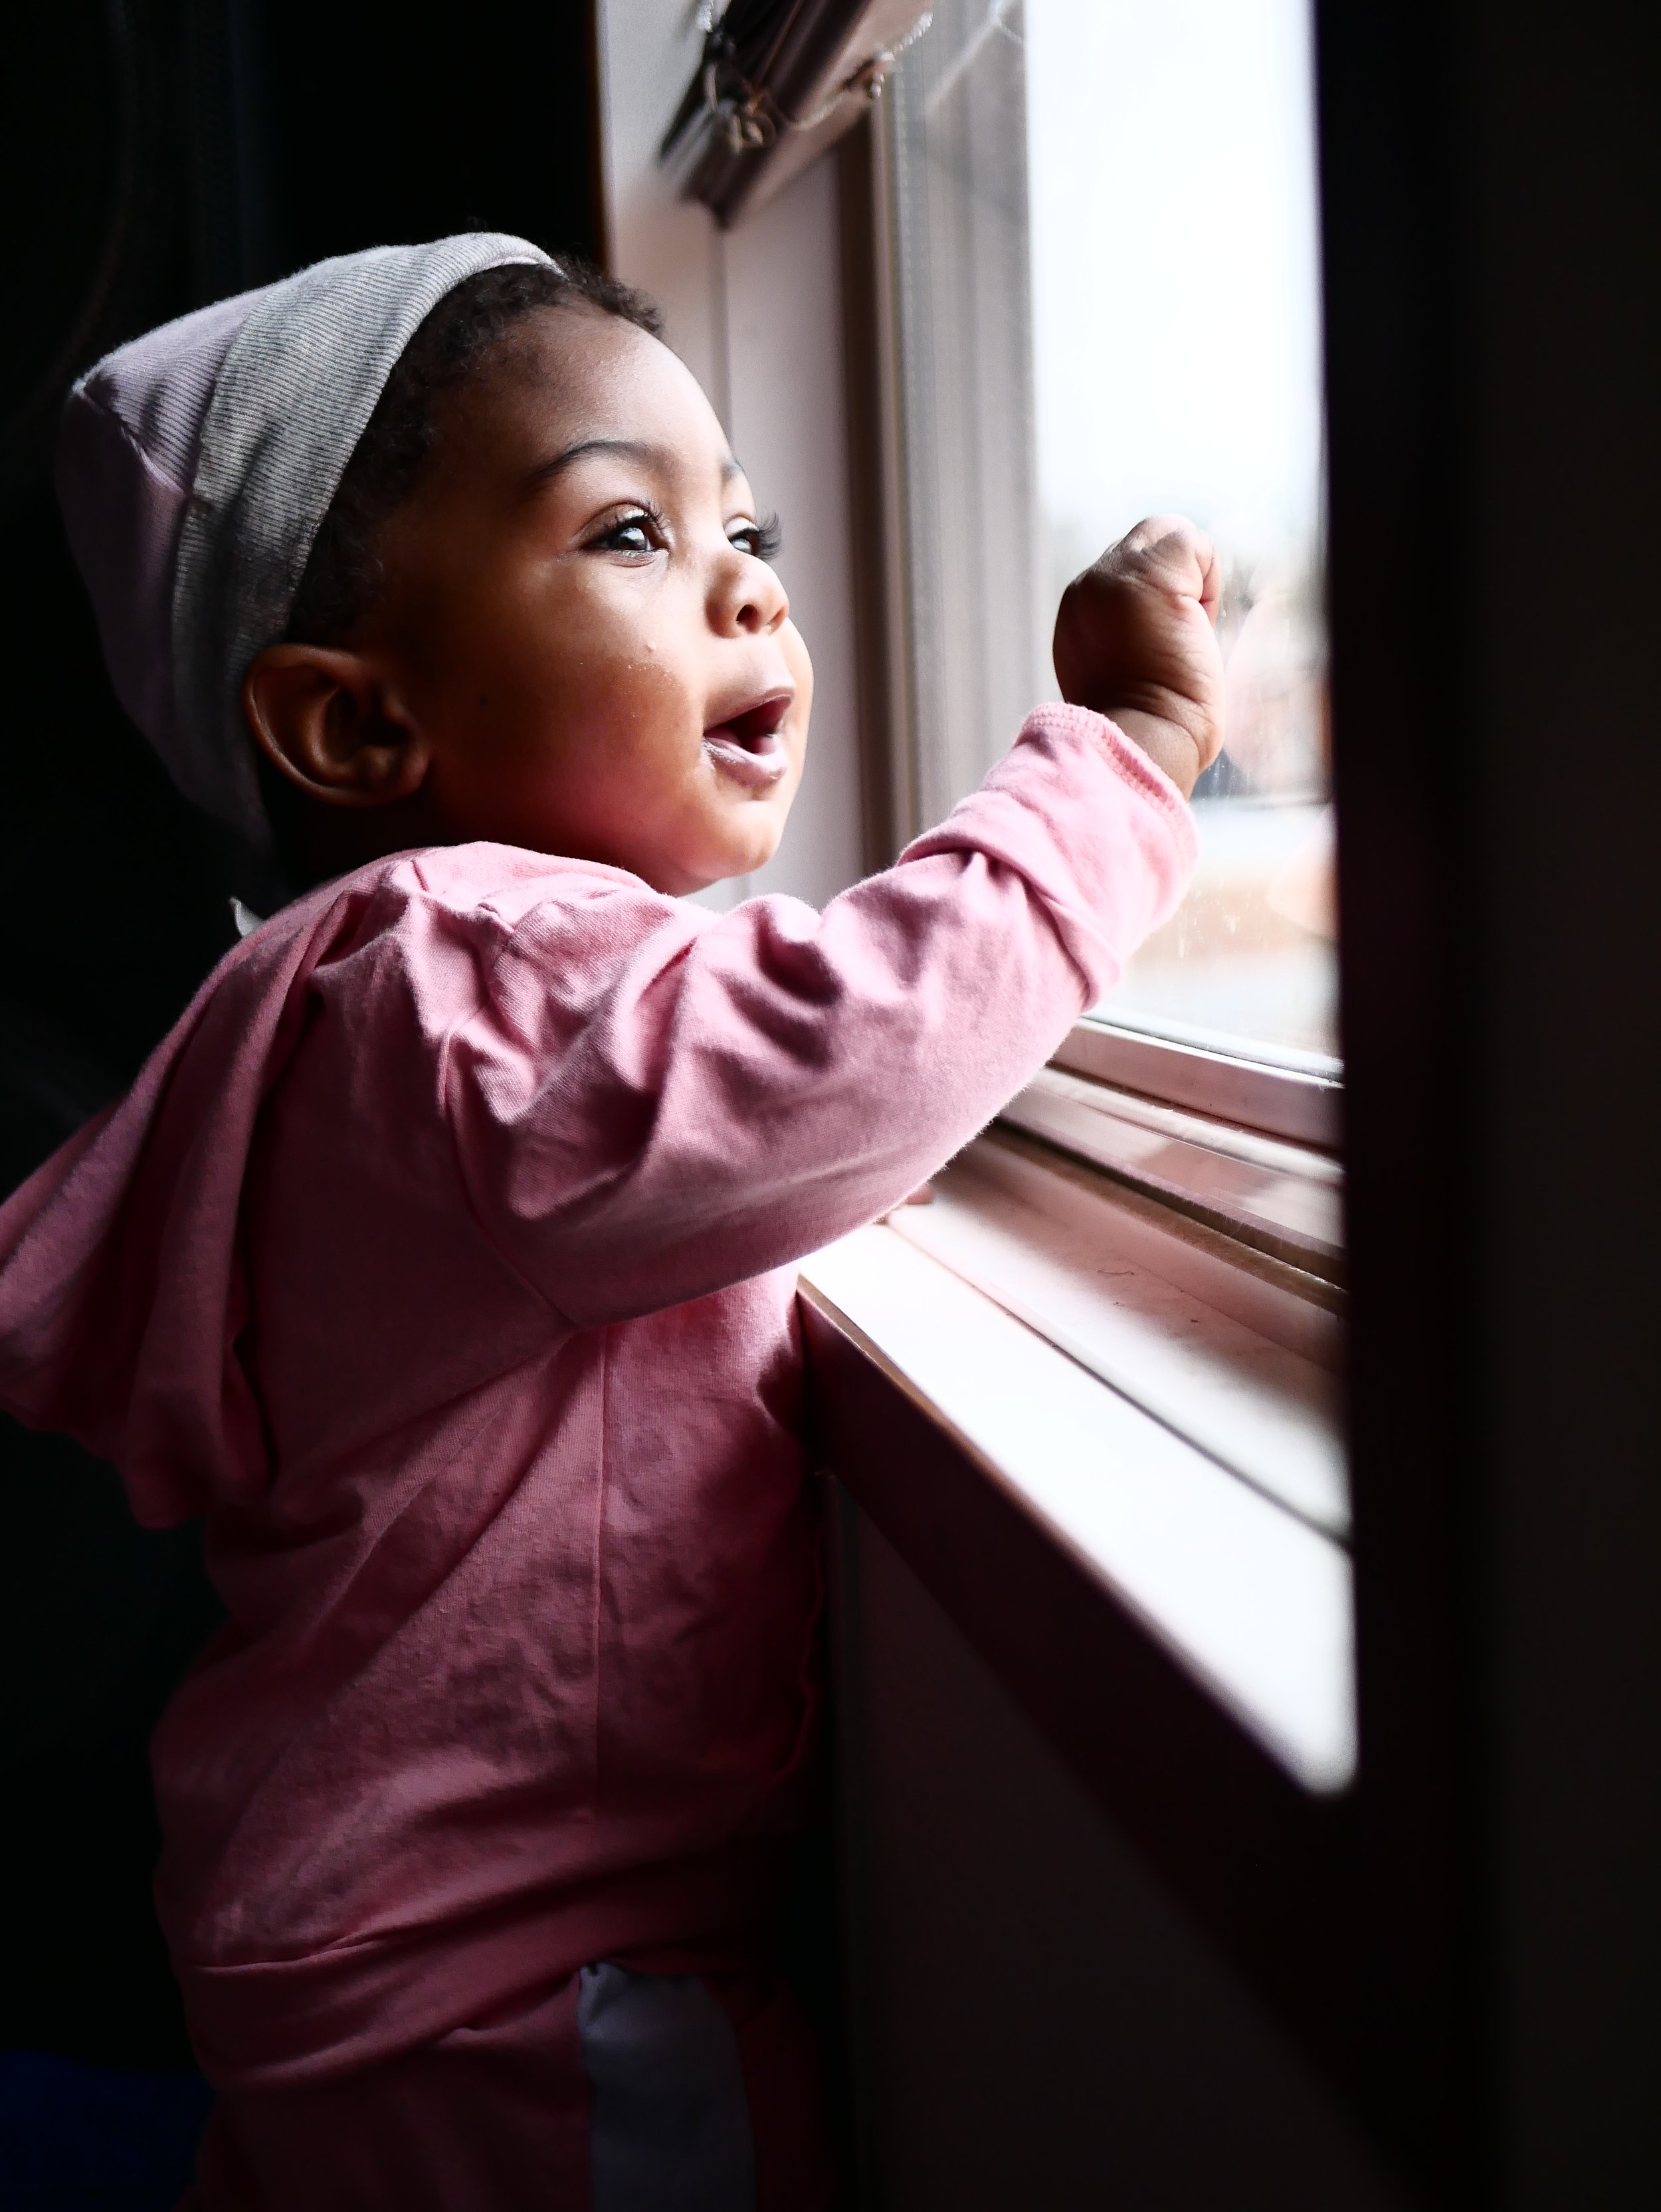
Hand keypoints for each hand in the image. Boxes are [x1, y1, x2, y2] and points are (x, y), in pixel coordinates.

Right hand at [1052, 516, 1225, 798]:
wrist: (1144, 743)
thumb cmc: (1149, 727)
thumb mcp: (1123, 671)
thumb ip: (1128, 631)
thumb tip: (1166, 614)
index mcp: (1079, 615)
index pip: (1125, 570)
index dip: (1157, 596)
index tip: (1164, 643)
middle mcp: (1087, 589)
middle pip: (1143, 542)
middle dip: (1174, 579)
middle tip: (1178, 637)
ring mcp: (1113, 577)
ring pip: (1165, 534)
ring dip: (1191, 577)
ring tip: (1185, 630)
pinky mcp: (1148, 575)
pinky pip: (1190, 541)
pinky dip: (1208, 575)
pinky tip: (1197, 621)